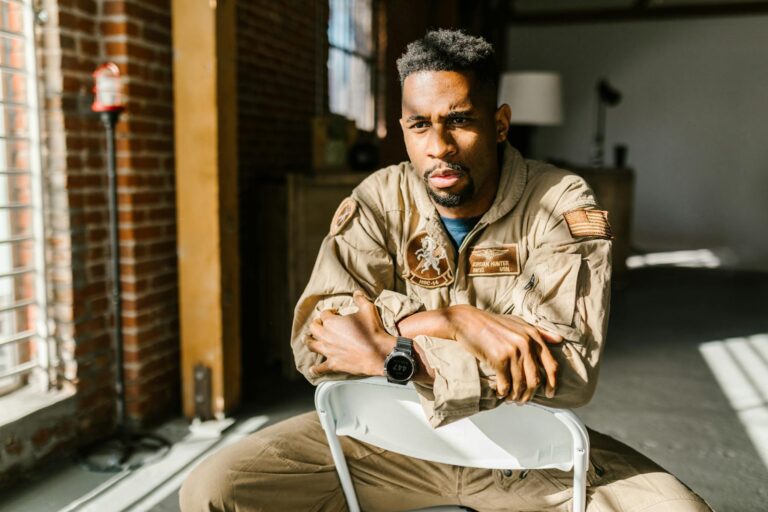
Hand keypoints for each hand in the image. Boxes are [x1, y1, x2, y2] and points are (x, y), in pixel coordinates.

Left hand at [305, 291, 395, 377]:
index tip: (333, 312)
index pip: (324, 314)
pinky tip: (312, 369)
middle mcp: (326, 336)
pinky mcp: (333, 364)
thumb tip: (357, 293)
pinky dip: (315, 369)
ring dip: (308, 341)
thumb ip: (360, 299)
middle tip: (318, 324)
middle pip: (314, 328)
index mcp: (331, 322)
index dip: (329, 312)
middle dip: (315, 324)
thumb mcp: (368, 309)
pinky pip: (320, 367)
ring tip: (306, 339)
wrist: (377, 352)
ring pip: (312, 345)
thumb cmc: (372, 330)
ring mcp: (328, 351)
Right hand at [447, 305, 562, 402]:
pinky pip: (505, 384)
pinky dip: (503, 392)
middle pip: (535, 379)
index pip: (550, 365)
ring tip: (511, 399)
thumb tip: (559, 340)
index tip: (549, 394)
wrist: (468, 321)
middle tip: (523, 400)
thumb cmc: (493, 322)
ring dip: (515, 396)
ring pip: (520, 384)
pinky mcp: (499, 359)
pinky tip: (500, 394)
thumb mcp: (519, 323)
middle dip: (529, 394)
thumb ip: (540, 331)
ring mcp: (513, 351)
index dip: (552, 383)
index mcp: (533, 336)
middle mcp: (526, 344)